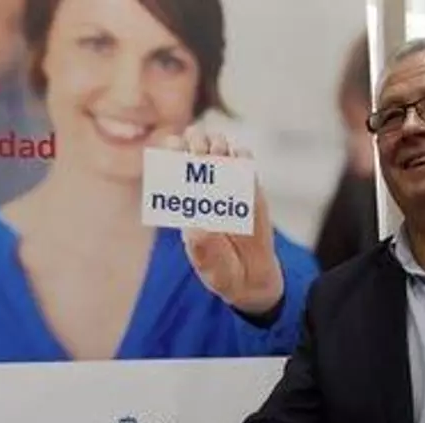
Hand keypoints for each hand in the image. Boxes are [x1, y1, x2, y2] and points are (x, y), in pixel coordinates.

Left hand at [163, 126, 283, 314]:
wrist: (249, 277)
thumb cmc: (221, 271)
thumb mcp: (208, 265)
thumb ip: (201, 248)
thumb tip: (196, 226)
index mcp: (185, 206)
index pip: (175, 173)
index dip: (173, 154)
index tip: (173, 143)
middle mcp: (204, 193)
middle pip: (197, 156)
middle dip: (196, 144)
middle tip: (198, 143)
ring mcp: (228, 190)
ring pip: (220, 154)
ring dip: (217, 146)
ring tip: (218, 148)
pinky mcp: (251, 191)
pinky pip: (245, 165)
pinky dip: (241, 158)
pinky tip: (239, 157)